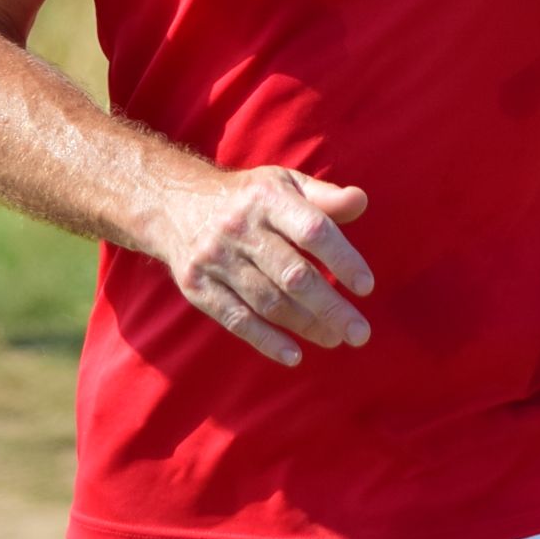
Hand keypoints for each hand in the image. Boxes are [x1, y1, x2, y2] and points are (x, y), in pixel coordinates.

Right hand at [144, 164, 373, 367]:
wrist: (173, 203)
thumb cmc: (247, 197)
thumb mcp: (284, 183)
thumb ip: (325, 197)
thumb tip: (361, 201)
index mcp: (267, 198)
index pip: (312, 230)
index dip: (342, 259)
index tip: (366, 287)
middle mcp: (239, 228)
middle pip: (292, 274)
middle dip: (330, 307)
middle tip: (359, 333)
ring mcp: (215, 259)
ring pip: (267, 301)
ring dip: (305, 325)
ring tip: (334, 339)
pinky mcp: (197, 286)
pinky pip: (235, 318)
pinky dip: (265, 340)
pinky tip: (293, 355)